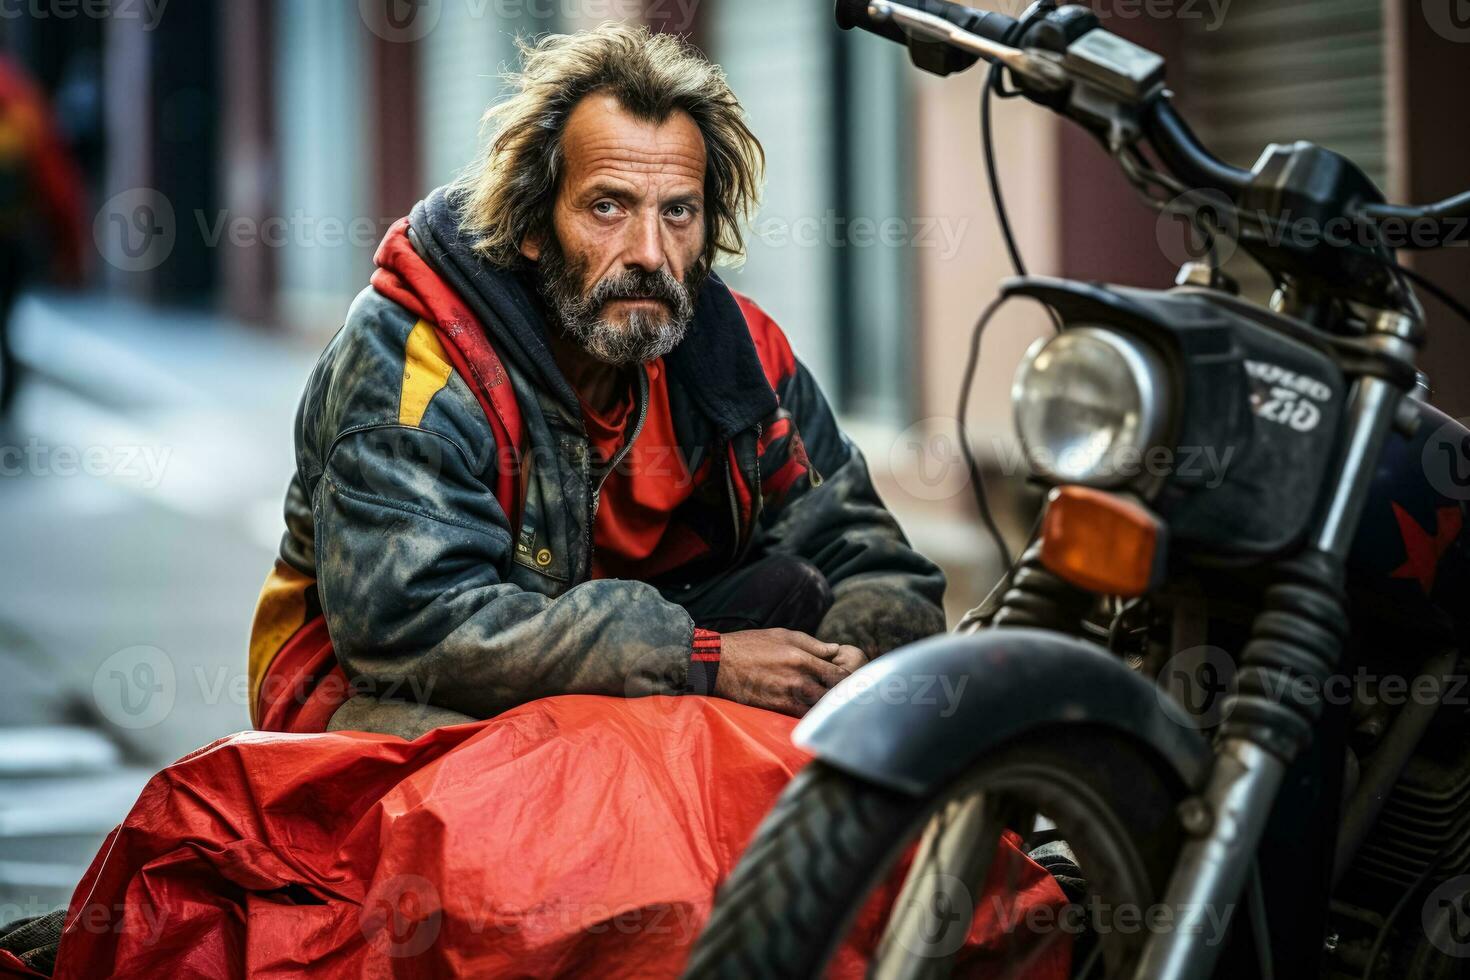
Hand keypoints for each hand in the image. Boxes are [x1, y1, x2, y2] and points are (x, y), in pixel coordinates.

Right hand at [714, 628, 863, 716]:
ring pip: (821, 709)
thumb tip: (835, 650)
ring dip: (829, 708)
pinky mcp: (776, 709)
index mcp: (802, 658)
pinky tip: (814, 713)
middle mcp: (798, 679)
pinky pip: (803, 717)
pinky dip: (812, 716)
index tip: (853, 683)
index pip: (839, 675)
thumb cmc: (750, 645)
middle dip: (844, 697)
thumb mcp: (782, 635)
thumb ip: (812, 643)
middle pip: (835, 695)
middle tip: (848, 697)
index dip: (851, 681)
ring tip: (833, 706)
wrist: (719, 664)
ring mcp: (788, 696)